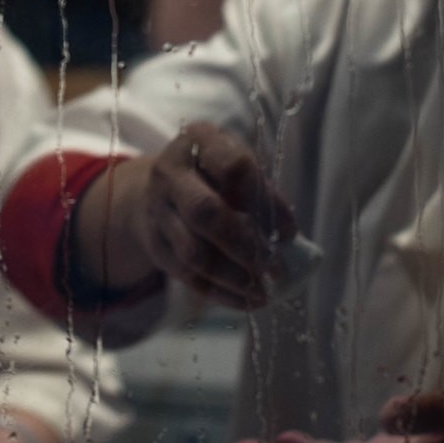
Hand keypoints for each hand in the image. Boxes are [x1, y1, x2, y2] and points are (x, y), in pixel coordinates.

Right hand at [136, 123, 296, 308]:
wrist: (156, 192)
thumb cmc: (211, 177)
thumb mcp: (234, 168)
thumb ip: (261, 193)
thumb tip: (287, 235)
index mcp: (198, 141)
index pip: (234, 167)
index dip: (266, 201)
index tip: (289, 232)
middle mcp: (169, 172)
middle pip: (205, 212)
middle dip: (243, 245)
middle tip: (273, 267)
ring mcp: (156, 210)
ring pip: (193, 252)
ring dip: (232, 276)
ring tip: (262, 290)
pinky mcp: (154, 245)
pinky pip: (186, 275)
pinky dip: (220, 292)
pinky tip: (246, 301)